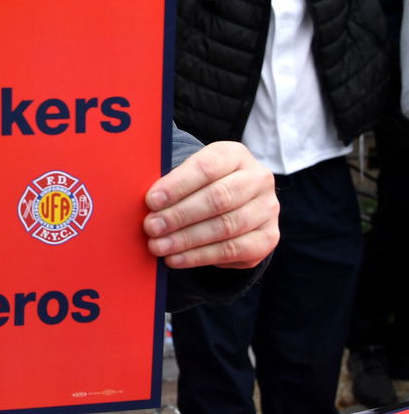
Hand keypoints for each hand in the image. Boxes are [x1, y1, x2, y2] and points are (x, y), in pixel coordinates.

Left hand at [142, 141, 278, 268]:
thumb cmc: (200, 186)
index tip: (151, 201)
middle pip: (218, 198)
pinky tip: (176, 259)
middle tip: (151, 228)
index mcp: (235, 155)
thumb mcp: (189, 175)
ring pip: (226, 226)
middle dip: (180, 215)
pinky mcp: (268, 237)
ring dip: (187, 239)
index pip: (206, 167)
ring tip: (159, 246)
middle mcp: (258, 179)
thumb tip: (146, 203)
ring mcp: (267, 209)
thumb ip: (172, 183)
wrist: (235, 204)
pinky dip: (200, 257)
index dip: (177, 185)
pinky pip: (234, 250)